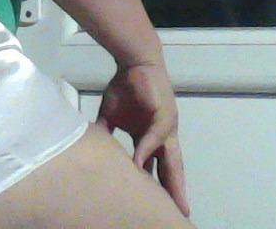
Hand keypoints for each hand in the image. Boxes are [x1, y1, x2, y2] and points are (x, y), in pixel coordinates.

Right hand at [96, 62, 189, 217]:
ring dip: (173, 180)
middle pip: (171, 168)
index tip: (165, 206)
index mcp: (151, 136)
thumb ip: (107, 133)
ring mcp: (166, 127)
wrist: (133, 62)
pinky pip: (156, 137)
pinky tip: (140, 164)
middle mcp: (163, 135)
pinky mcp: (164, 115)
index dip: (161, 185)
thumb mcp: (111, 115)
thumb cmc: (126, 86)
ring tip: (174, 201)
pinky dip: (148, 150)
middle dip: (175, 190)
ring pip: (172, 159)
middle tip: (181, 212)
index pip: (157, 166)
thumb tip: (95, 148)